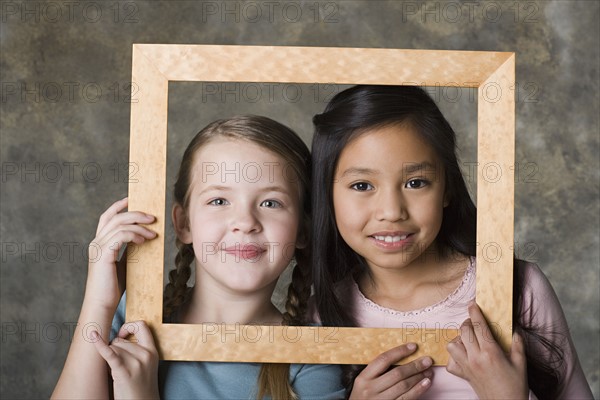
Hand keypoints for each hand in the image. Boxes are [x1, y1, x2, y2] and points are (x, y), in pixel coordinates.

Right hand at [85, 197, 155, 311]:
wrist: (102, 304)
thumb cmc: (113, 287)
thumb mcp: (122, 264)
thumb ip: (127, 250)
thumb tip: (141, 239)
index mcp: (99, 243)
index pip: (107, 217)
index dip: (118, 206)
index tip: (132, 199)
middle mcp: (96, 242)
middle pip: (116, 217)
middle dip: (136, 214)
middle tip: (153, 218)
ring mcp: (98, 247)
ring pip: (120, 225)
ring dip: (140, 226)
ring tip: (154, 234)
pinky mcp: (103, 254)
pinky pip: (121, 236)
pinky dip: (135, 235)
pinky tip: (145, 241)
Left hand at [92, 321, 159, 399]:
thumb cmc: (141, 387)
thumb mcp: (147, 365)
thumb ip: (138, 351)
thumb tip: (118, 339)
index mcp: (152, 351)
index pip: (141, 326)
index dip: (129, 326)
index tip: (122, 335)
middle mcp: (145, 354)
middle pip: (120, 341)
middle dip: (114, 350)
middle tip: (119, 365)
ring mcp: (135, 362)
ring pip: (113, 348)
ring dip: (110, 358)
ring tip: (117, 372)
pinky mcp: (123, 371)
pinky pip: (109, 353)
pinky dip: (99, 345)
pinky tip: (93, 337)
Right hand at [349, 343, 432, 398]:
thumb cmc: (364, 395)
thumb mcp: (365, 382)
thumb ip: (378, 371)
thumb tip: (403, 357)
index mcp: (364, 378)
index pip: (383, 360)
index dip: (399, 352)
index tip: (413, 346)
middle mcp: (371, 389)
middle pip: (397, 373)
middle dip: (414, 366)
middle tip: (427, 360)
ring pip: (404, 386)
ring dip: (419, 377)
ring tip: (429, 371)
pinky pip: (407, 398)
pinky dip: (418, 390)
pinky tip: (426, 383)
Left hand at [446, 302, 527, 398]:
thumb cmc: (516, 385)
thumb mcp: (521, 363)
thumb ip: (518, 344)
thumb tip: (514, 330)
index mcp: (491, 352)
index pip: (479, 326)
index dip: (475, 312)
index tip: (472, 304)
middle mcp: (476, 357)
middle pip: (464, 331)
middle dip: (468, 322)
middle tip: (475, 322)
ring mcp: (467, 366)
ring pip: (452, 344)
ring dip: (459, 339)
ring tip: (469, 340)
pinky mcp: (462, 375)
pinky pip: (450, 362)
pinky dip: (454, 357)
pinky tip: (463, 356)